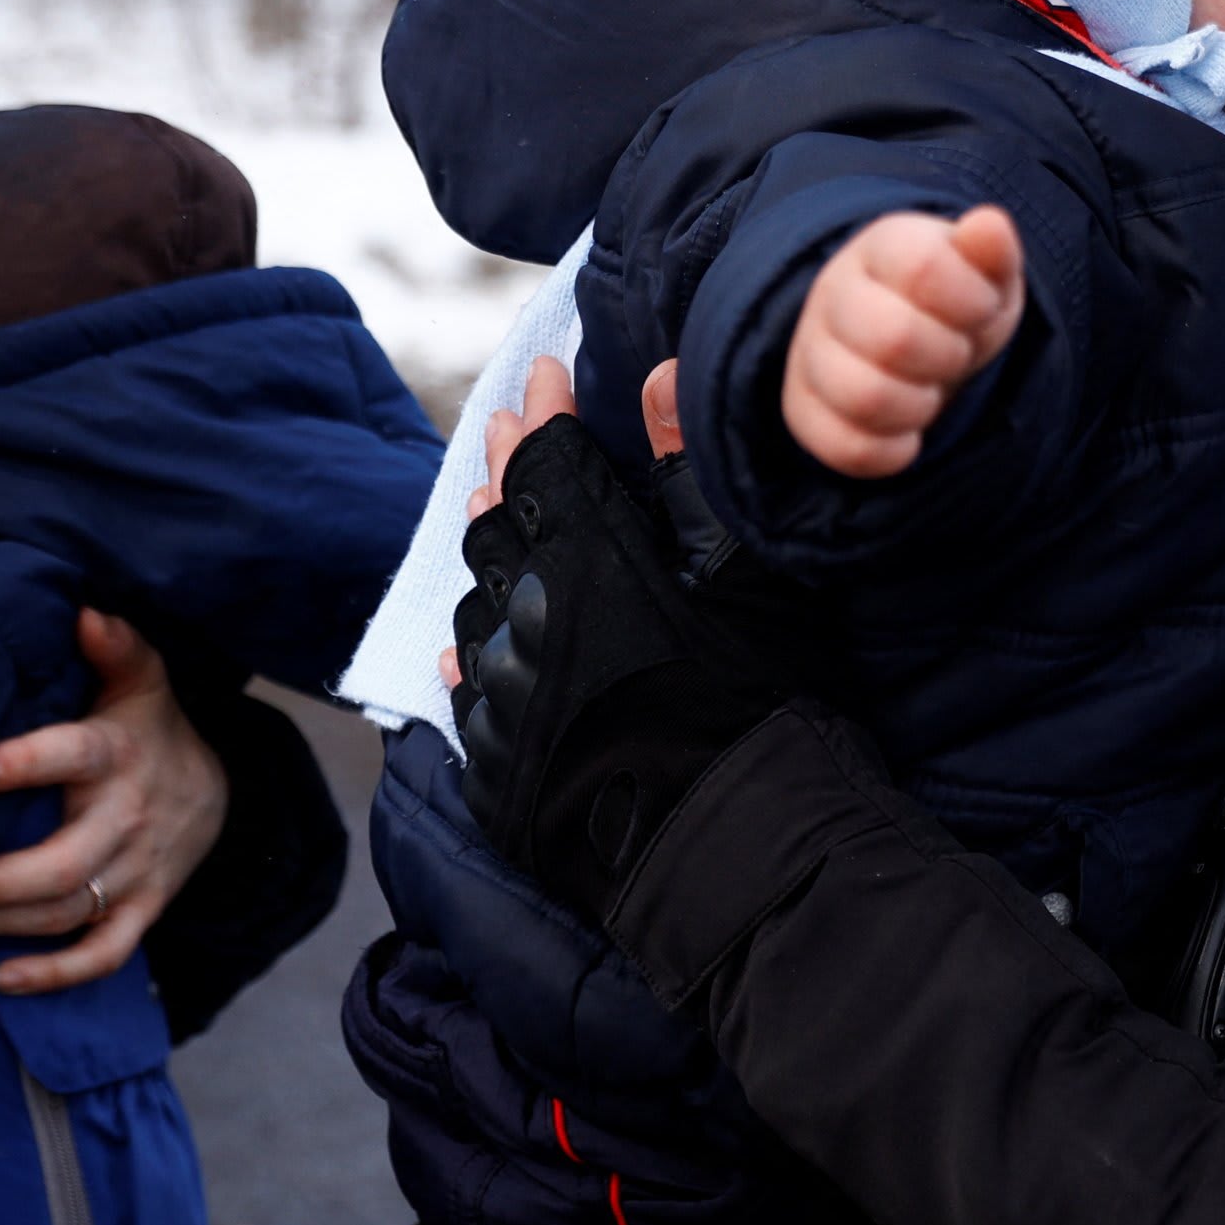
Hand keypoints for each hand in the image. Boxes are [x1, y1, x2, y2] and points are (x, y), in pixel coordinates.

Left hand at [0, 611, 227, 991]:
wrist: (218, 790)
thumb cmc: (148, 727)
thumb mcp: (140, 680)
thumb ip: (115, 647)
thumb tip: (85, 611)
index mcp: (118, 754)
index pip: (73, 756)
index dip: (25, 764)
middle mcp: (128, 819)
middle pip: (62, 863)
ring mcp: (136, 873)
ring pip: (67, 912)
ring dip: (1, 924)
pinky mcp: (141, 911)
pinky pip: (104, 955)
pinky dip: (55, 975)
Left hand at [452, 403, 796, 922]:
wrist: (730, 852)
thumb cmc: (758, 703)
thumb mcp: (744, 573)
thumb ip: (690, 471)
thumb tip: (658, 373)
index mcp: (584, 562)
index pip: (547, 462)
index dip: (545, 412)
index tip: (547, 372)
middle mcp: (524, 621)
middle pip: (496, 524)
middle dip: (503, 467)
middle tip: (504, 426)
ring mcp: (503, 701)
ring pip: (475, 605)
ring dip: (483, 556)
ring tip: (487, 519)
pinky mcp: (499, 772)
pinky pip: (466, 696)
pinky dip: (469, 653)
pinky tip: (468, 640)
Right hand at [782, 206, 1025, 477]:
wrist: (910, 338)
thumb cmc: (953, 303)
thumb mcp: (986, 273)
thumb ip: (991, 251)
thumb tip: (990, 226)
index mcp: (884, 247)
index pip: (923, 268)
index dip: (969, 301)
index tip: (980, 309)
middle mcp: (834, 292)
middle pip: (893, 337)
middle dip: (946, 357)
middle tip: (955, 355)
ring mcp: (811, 351)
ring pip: (864, 396)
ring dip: (919, 406)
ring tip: (930, 393)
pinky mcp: (802, 408)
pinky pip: (843, 446)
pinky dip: (891, 450)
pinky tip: (908, 432)